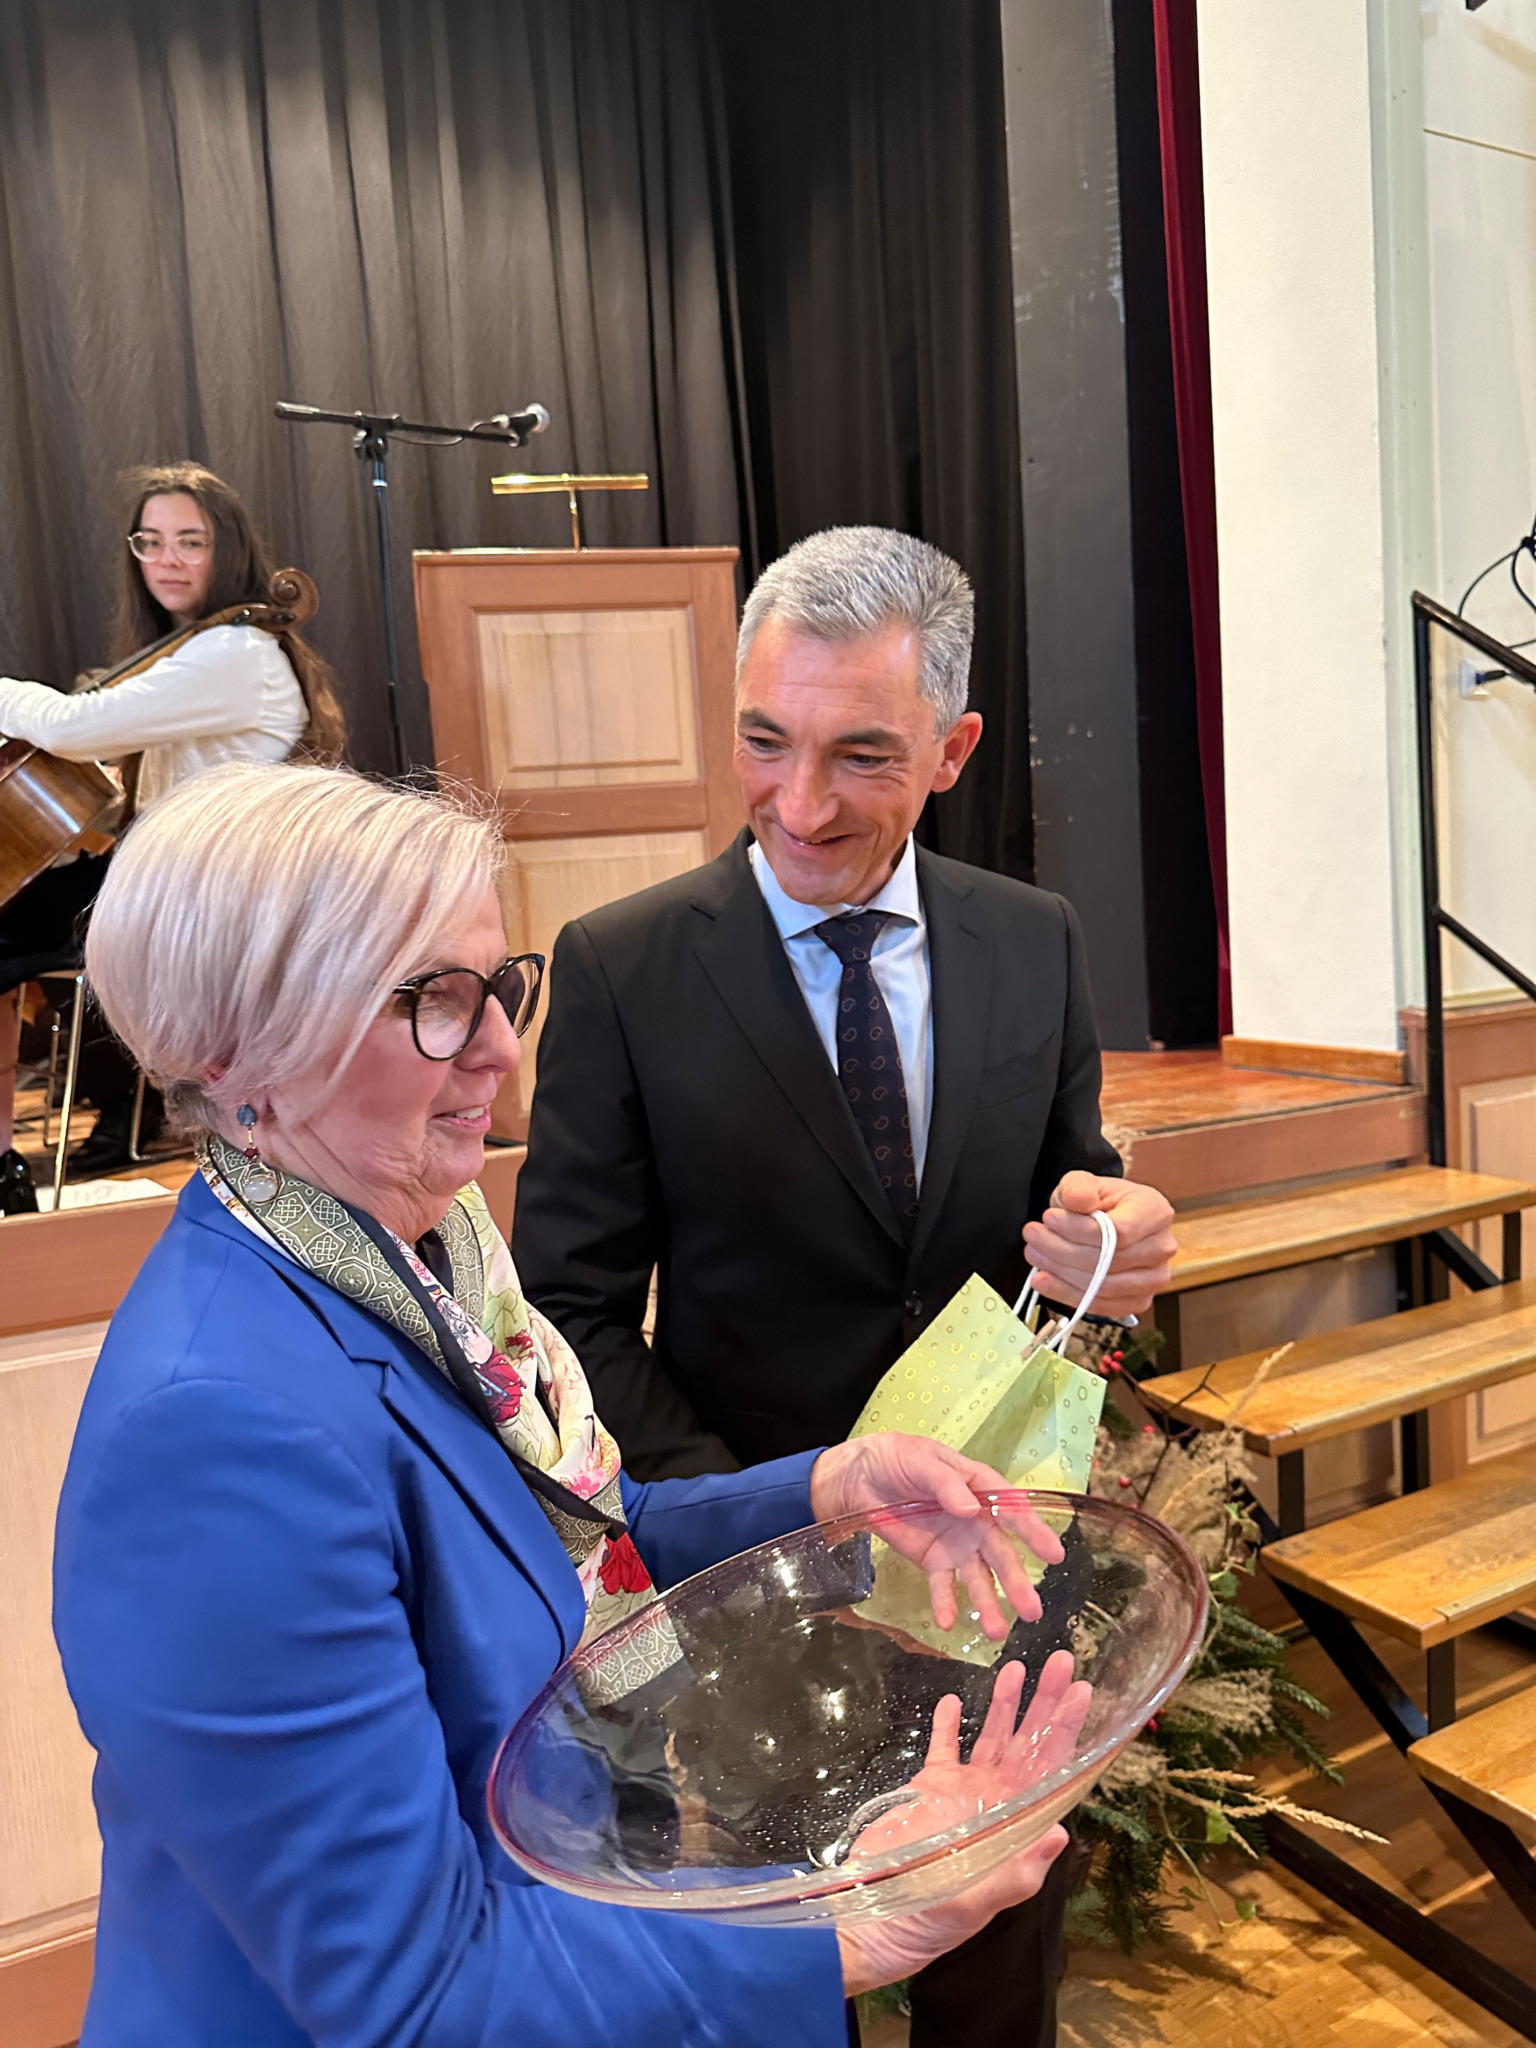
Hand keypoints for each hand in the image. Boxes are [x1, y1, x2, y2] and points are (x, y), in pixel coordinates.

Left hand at [809, 1435, 1064, 1639]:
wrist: (863, 1477)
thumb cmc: (900, 1459)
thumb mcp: (922, 1461)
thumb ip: (947, 1484)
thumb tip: (972, 1509)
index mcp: (981, 1488)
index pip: (1012, 1510)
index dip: (1034, 1532)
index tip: (1054, 1555)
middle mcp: (978, 1521)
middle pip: (1001, 1553)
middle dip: (1017, 1582)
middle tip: (1032, 1611)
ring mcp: (958, 1545)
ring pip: (979, 1578)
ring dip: (988, 1604)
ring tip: (996, 1633)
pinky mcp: (935, 1562)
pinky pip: (944, 1586)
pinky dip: (947, 1604)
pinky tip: (947, 1622)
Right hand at [836, 1652, 1092, 1993]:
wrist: (877, 1919)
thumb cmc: (935, 1918)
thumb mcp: (981, 1902)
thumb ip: (1020, 1872)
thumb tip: (1061, 1832)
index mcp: (1017, 1823)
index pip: (1051, 1767)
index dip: (1067, 1728)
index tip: (1082, 1691)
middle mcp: (997, 1801)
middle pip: (1029, 1741)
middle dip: (1046, 1702)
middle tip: (1063, 1661)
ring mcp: (963, 1792)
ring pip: (992, 1737)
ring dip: (1006, 1703)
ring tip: (1017, 1666)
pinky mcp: (928, 1788)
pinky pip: (944, 1748)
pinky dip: (950, 1724)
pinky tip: (954, 1699)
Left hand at [1022, 1171, 1175, 1318]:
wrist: (1104, 1220)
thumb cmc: (1097, 1201)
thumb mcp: (1083, 1183)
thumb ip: (1078, 1187)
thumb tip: (1077, 1200)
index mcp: (1156, 1211)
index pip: (1120, 1231)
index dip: (1080, 1230)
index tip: (1048, 1219)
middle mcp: (1162, 1247)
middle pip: (1111, 1260)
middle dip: (1063, 1251)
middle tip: (1032, 1237)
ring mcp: (1154, 1278)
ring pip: (1105, 1286)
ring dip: (1062, 1274)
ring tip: (1035, 1256)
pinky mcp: (1139, 1300)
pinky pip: (1102, 1306)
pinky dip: (1068, 1295)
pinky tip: (1044, 1281)